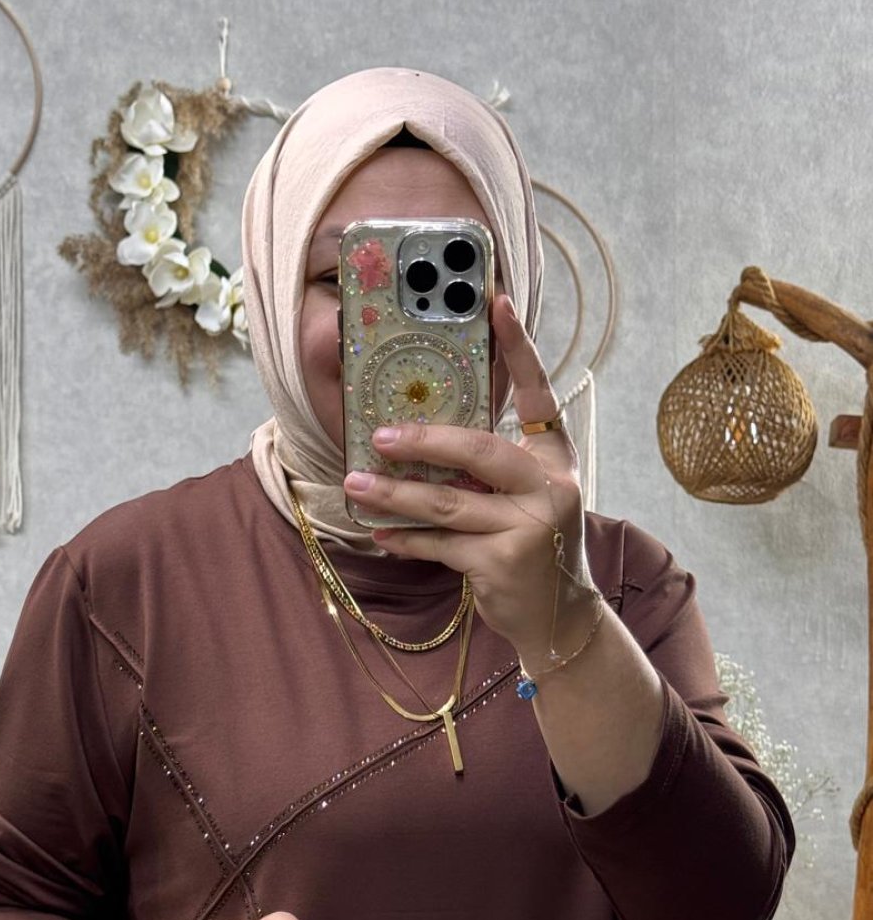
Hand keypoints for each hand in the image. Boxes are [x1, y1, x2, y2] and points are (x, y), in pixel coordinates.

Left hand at [342, 294, 596, 663]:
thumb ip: (491, 467)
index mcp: (554, 457)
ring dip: (396, 494)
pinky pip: (439, 544)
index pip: (538, 391)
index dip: (517, 347)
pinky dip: (405, 539)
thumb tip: (421, 435)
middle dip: (423, 440)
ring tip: (357, 483)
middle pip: (478, 449)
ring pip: (448, 501)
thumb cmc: (534, 546)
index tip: (495, 301)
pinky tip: (379, 533)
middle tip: (379, 436)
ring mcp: (529, 527)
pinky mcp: (503, 564)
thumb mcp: (526, 498)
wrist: (562, 618)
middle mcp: (549, 486)